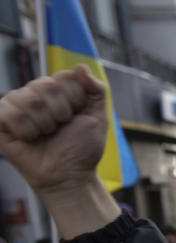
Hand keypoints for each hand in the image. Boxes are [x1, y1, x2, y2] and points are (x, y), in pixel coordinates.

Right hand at [0, 65, 107, 194]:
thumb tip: (80, 67)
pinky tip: (30, 138)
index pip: (64, 77)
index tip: (77, 116)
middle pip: (46, 86)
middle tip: (60, 129)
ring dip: (44, 124)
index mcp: (58, 90)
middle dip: (60, 113)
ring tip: (46, 135)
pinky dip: (26, 130)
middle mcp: (35, 94)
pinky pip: (8, 112)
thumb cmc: (82, 148)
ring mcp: (16, 106)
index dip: (75, 99)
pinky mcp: (1, 121)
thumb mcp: (98, 118)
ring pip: (29, 99)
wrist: (69, 175)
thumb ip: (96, 90)